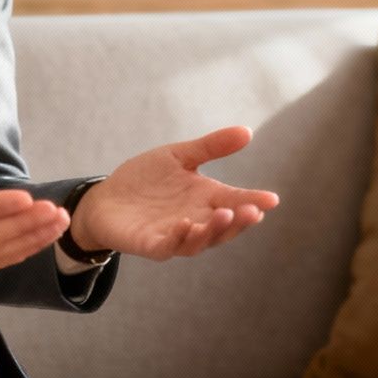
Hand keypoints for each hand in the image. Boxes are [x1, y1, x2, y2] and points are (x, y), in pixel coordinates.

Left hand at [69, 126, 280, 260]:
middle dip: (240, 221)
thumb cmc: (145, 179)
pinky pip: (169, 246)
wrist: (105, 197)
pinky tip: (186, 224)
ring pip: (202, 240)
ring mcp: (175, 234)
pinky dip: (180, 238)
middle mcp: (196, 219)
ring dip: (215, 230)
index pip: (236, 201)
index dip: (254, 202)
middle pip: (224, 227)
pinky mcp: (152, 244)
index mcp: (206, 198)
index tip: (272, 200)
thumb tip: (248, 131)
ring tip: (225, 214)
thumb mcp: (179, 156)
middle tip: (253, 211)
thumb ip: (211, 146)